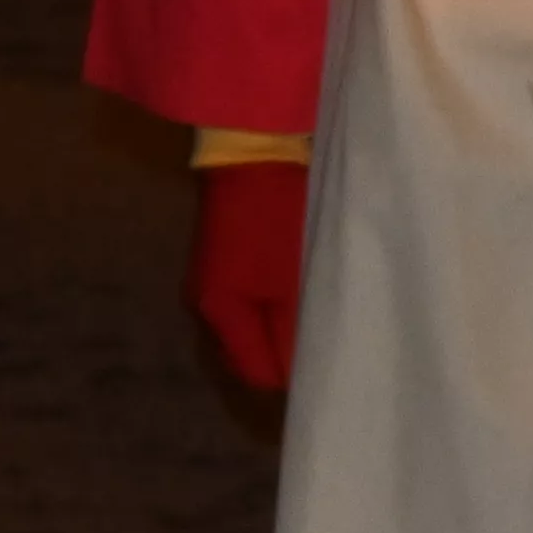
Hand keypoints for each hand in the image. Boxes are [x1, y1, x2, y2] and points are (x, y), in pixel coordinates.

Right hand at [189, 158, 305, 391]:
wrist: (253, 153)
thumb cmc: (278, 217)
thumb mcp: (290, 279)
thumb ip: (290, 331)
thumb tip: (295, 378)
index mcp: (220, 312)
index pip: (253, 370)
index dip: (287, 379)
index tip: (326, 374)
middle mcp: (205, 305)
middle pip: (244, 355)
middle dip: (279, 359)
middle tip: (326, 353)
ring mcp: (211, 282)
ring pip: (246, 330)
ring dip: (276, 334)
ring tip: (317, 330)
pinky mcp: (223, 263)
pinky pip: (246, 305)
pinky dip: (270, 311)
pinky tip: (299, 304)